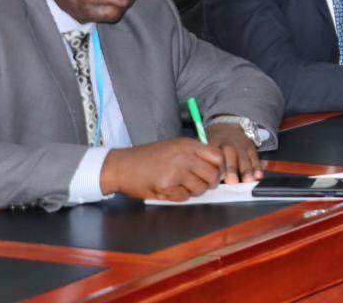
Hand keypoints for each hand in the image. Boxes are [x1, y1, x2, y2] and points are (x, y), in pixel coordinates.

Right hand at [99, 137, 223, 200]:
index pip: (218, 157)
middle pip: (213, 175)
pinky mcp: (166, 187)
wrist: (122, 166)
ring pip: (200, 188)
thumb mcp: (174, 145)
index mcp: (188, 145)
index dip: (221, 168)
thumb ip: (195, 153)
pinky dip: (181, 196)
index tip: (217, 173)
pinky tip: (171, 189)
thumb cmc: (148, 156)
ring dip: (195, 191)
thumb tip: (217, 165)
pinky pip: (184, 197)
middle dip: (210, 182)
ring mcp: (175, 173)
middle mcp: (184, 157)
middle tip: (201, 183)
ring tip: (183, 185)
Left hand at [206, 123, 263, 184]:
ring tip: (247, 180)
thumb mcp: (203, 144)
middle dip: (231, 168)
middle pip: (230, 153)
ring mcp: (240, 145)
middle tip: (232, 181)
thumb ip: (202, 159)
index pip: (213, 152)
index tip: (215, 178)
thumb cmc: (214, 142)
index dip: (214, 165)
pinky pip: (254, 157)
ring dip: (246, 169)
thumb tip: (202, 179)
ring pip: (243, 156)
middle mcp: (227, 143)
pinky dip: (257, 167)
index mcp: (213, 142)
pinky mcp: (250, 147)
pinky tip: (258, 176)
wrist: (228, 127)